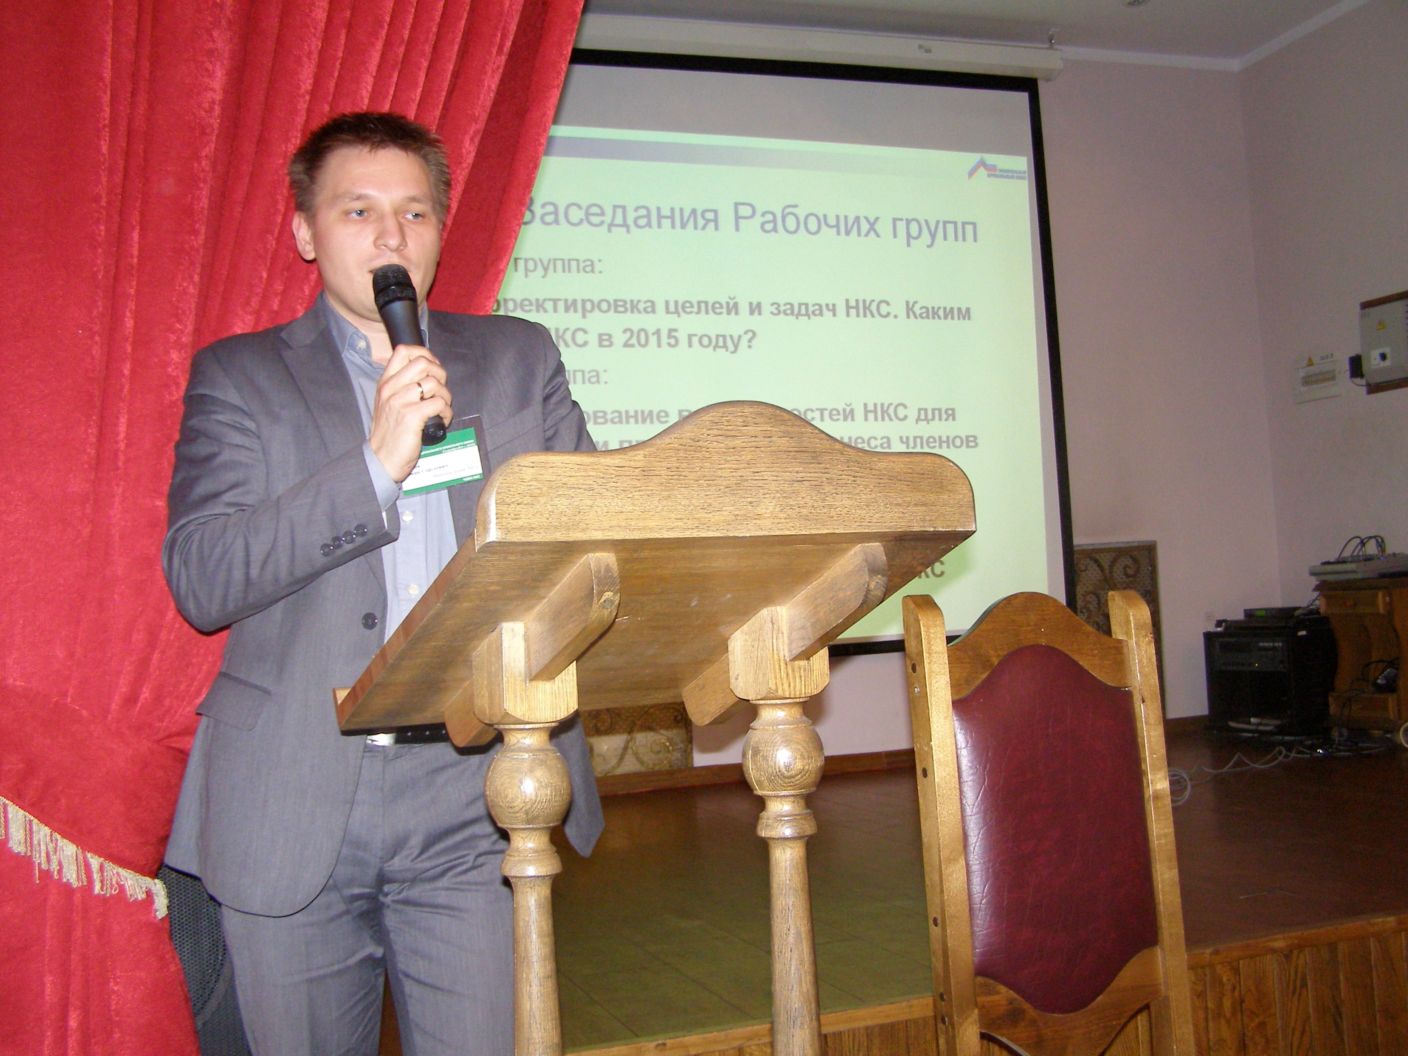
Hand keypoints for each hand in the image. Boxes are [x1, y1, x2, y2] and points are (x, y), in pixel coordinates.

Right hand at [368, 344, 452, 481]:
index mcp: (385, 382)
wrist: (381, 458)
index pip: (403, 351)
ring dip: (446, 396)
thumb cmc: (389, 433)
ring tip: (442, 408)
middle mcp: (391, 389)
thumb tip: (426, 372)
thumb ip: (401, 386)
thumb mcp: (387, 403)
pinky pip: (438, 403)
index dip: (424, 354)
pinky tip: (442, 420)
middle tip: (441, 390)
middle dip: (440, 373)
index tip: (432, 369)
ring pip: (434, 383)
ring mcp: (400, 402)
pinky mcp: (412, 417)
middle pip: (422, 362)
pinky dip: (446, 412)